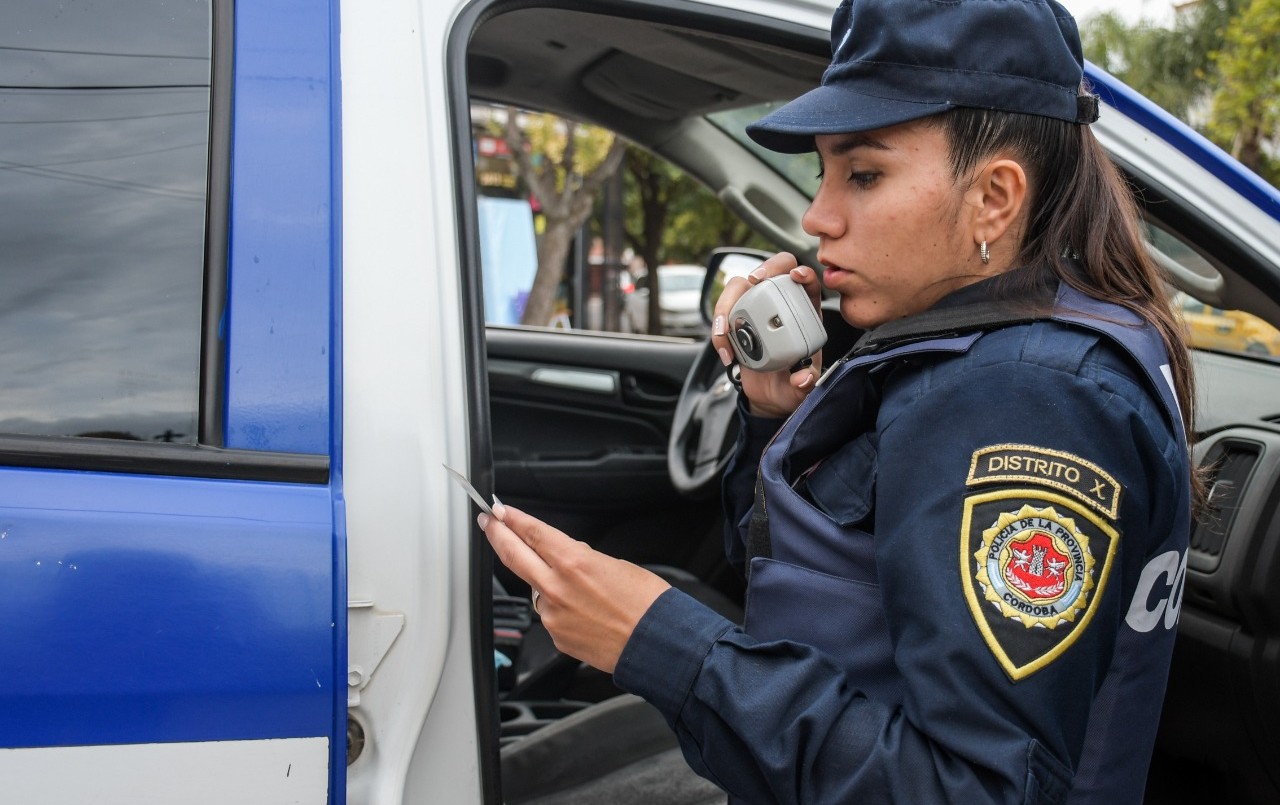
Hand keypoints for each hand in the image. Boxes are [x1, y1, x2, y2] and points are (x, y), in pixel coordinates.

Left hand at [479, 503, 670, 673]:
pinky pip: (552, 616)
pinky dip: (563, 610)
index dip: (512, 519)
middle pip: (513, 555)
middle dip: (497, 535)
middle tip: (488, 523)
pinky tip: (588, 613)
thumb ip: (582, 559)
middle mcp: (556, 588)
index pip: (532, 533)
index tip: (500, 511)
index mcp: (573, 562)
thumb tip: (567, 557)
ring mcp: (553, 615)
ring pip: (538, 590)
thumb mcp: (616, 565)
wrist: (657, 644)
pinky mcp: (556, 637)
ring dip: (547, 583)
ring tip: (584, 591)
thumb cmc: (646, 604)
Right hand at [710, 252, 823, 417]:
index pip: (807, 283)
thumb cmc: (789, 386)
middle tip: (753, 281)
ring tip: (725, 333)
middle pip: (772, 271)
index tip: (796, 276)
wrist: (767, 396)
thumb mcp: (800, 390)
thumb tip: (803, 377)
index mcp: (803, 314)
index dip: (803, 273)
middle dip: (763, 268)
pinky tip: (725, 351)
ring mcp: (753, 309)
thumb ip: (804, 384)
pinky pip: (722, 312)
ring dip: (727, 304)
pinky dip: (718, 328)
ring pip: (739, 287)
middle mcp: (778, 305)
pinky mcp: (734, 319)